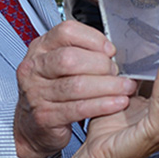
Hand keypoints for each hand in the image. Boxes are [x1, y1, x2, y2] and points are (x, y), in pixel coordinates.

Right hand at [14, 21, 136, 157]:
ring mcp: (36, 93)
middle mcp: (34, 68)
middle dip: (101, 65)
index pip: (66, 32)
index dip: (93, 39)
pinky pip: (79, 108)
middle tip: (116, 72)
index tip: (110, 50)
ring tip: (124, 88)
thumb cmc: (53, 90)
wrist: (33, 126)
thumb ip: (82, 52)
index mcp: (40, 48)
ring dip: (108, 86)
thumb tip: (112, 50)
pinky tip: (116, 103)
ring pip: (77, 85)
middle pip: (70, 58)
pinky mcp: (44, 117)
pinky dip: (102, 105)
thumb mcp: (60, 64)